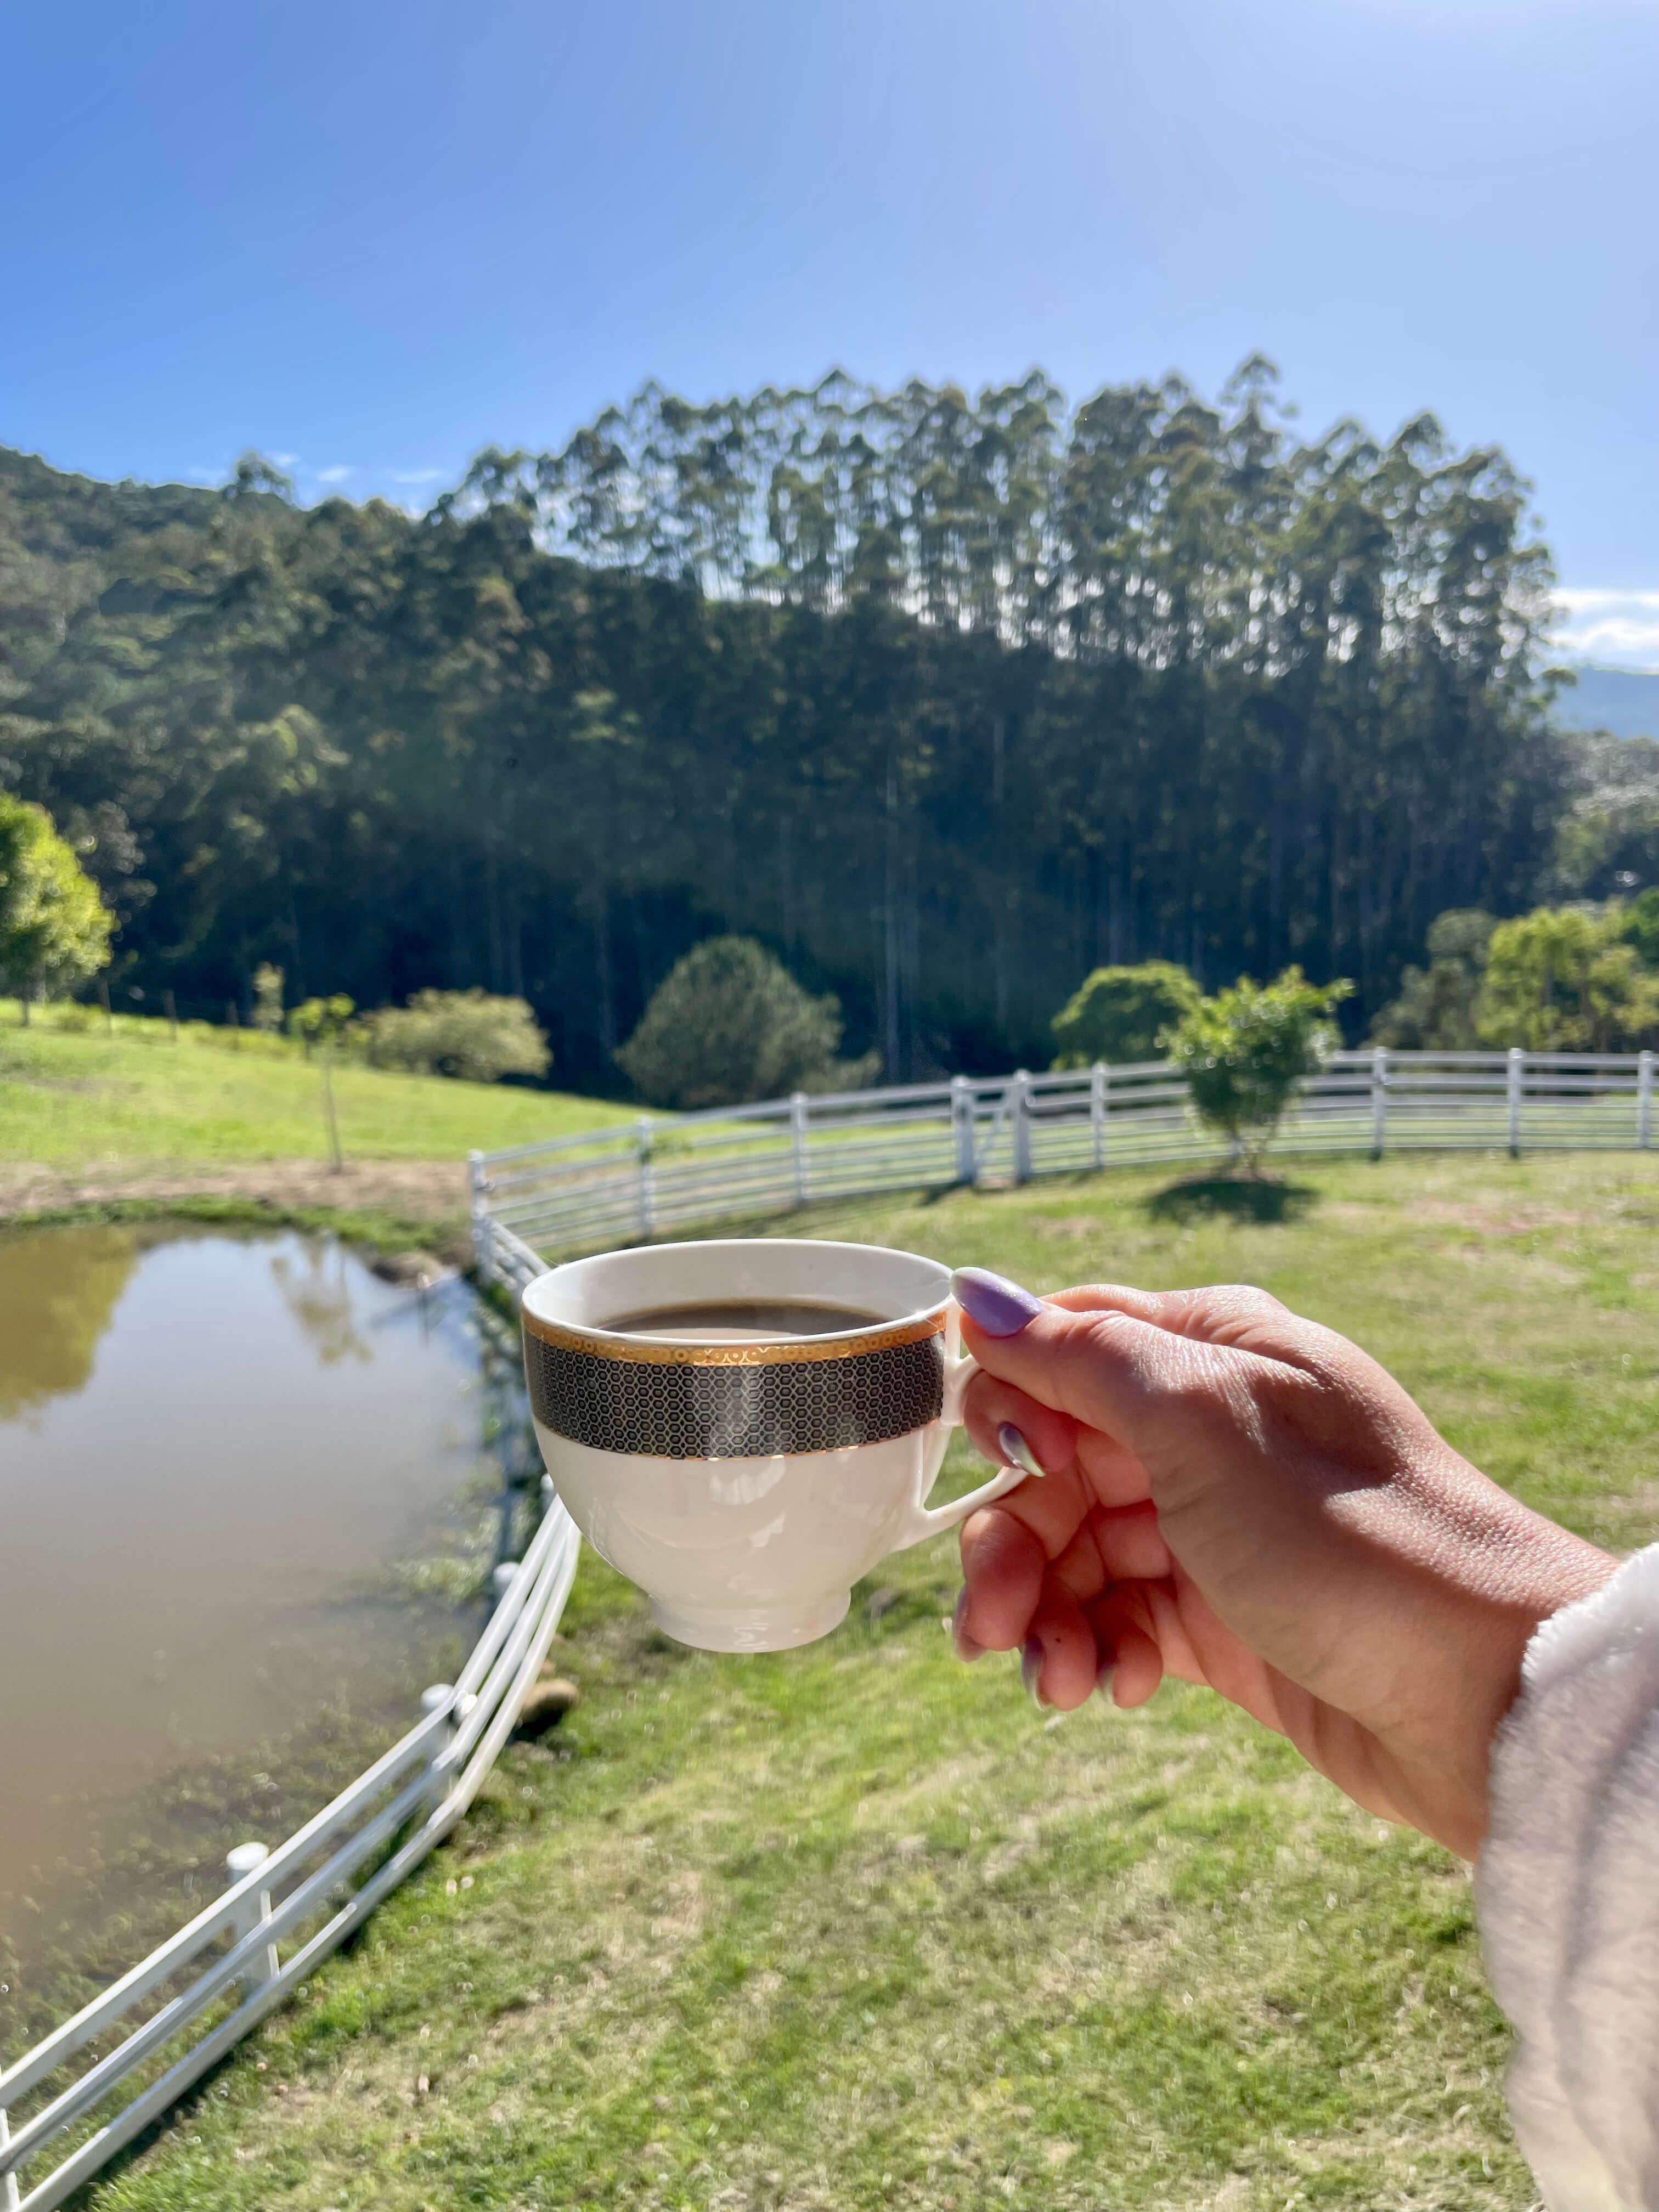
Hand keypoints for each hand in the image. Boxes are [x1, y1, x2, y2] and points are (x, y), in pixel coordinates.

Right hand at [951, 1272, 1614, 1857]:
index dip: (1013, 1408)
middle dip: (1010, 1543)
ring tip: (1055, 1681)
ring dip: (1042, 1616)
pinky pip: (1117, 1621)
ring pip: (1073, 1554)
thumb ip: (1078, 1356)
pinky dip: (1098, 1654)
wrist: (1481, 1694)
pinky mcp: (1221, 1621)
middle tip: (992, 1622)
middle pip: (1050, 1466)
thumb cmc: (1349, 1532)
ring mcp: (1212, 1528)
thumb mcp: (1199, 1417)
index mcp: (1209, 1349)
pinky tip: (1116, 1688)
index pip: (1060, 1347)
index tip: (1023, 1465)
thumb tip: (974, 1292)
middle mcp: (1204, 1430)